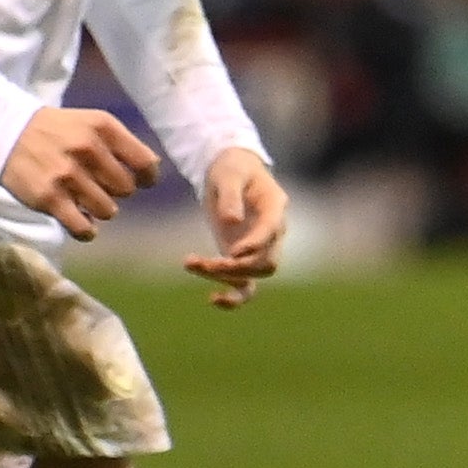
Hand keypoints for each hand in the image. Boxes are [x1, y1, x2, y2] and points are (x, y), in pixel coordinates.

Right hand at [0, 105, 161, 238]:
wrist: (5, 131)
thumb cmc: (57, 131)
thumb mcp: (91, 123)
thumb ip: (121, 144)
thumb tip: (152, 170)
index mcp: (103, 127)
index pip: (145, 162)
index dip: (147, 178)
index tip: (142, 182)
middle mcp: (87, 148)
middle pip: (126, 190)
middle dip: (116, 192)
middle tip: (99, 186)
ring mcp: (67, 174)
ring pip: (108, 211)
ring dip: (100, 210)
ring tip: (85, 200)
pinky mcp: (49, 198)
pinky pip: (83, 227)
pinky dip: (86, 231)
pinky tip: (82, 223)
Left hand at [187, 147, 289, 307]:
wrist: (229, 171)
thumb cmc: (231, 168)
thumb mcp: (228, 175)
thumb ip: (231, 196)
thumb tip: (231, 222)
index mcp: (275, 208)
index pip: (271, 232)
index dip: (254, 244)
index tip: (234, 252)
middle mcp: (272, 233)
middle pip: (266, 262)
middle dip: (238, 267)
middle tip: (209, 262)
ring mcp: (257, 248)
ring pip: (252, 277)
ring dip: (224, 278)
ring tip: (192, 264)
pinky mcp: (241, 258)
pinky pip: (244, 286)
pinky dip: (232, 297)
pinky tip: (211, 299)